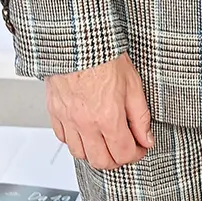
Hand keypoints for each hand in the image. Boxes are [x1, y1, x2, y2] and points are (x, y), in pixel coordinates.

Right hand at [45, 54, 154, 169]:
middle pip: (101, 161)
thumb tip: (146, 139)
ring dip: (95, 153)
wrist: (76, 39)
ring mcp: (68, 119)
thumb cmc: (104, 56)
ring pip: (80, 154)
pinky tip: (85, 131)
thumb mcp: (133, 84)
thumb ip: (140, 116)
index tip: (140, 147)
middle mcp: (85, 123)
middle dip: (117, 159)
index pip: (123, 154)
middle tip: (125, 148)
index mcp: (108, 117)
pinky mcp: (55, 112)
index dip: (136, 154)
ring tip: (105, 140)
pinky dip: (75, 140)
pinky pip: (63, 138)